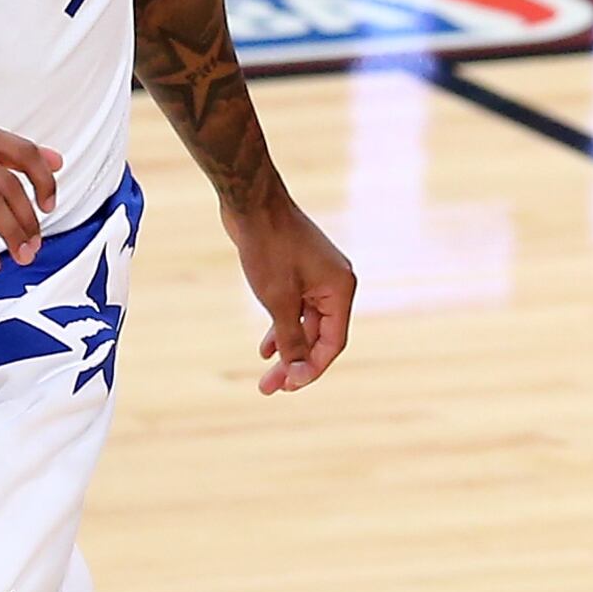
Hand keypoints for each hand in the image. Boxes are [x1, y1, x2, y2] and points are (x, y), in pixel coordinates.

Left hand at [226, 194, 355, 394]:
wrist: (252, 203)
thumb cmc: (269, 248)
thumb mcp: (278, 301)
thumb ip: (291, 338)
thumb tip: (297, 370)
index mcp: (340, 289)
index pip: (334, 342)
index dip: (313, 368)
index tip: (288, 386)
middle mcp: (335, 284)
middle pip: (318, 337)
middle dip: (295, 363)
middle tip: (270, 388)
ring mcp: (316, 277)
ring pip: (305, 325)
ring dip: (287, 350)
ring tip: (265, 376)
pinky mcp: (299, 271)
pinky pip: (295, 309)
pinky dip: (282, 328)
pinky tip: (265, 348)